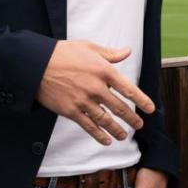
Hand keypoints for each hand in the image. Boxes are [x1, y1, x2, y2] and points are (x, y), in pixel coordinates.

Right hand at [35, 40, 154, 144]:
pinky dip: (99, 135)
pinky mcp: (70, 111)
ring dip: (117, 130)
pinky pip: (89, 126)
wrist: (37, 64)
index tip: (150, 109)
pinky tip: (106, 141)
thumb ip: (111, 53)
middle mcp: (96, 88)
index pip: (129, 89)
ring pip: (106, 120)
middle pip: (119, 108)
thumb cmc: (63, 53)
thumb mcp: (89, 47)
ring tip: (125, 136)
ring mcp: (83, 101)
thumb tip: (128, 51)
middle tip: (139, 125)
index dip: (142, 100)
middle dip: (132, 118)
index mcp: (104, 71)